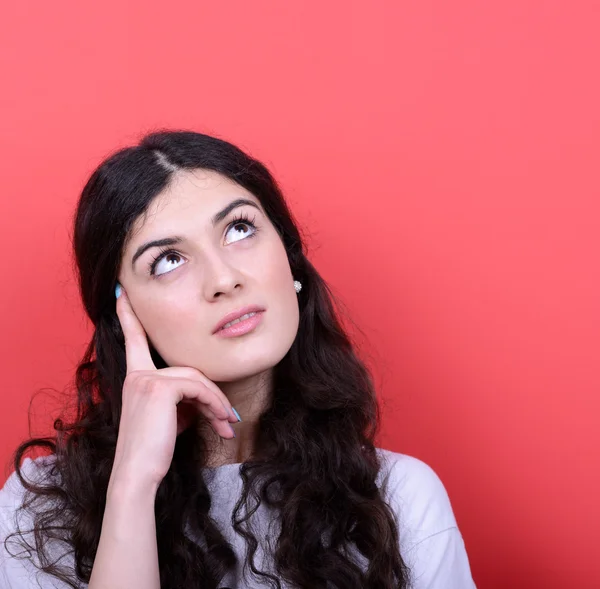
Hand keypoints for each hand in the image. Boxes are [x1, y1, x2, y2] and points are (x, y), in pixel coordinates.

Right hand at [109, 285, 238, 490]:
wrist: (137, 474)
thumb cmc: (153, 450)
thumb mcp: (167, 418)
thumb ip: (180, 397)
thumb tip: (207, 396)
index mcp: (136, 378)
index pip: (133, 341)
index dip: (129, 316)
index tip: (122, 294)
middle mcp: (138, 374)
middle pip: (189, 370)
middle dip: (212, 395)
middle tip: (229, 420)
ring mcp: (146, 379)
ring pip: (198, 379)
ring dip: (218, 403)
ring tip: (228, 425)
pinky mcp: (160, 388)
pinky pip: (199, 388)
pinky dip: (215, 405)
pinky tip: (222, 423)